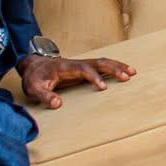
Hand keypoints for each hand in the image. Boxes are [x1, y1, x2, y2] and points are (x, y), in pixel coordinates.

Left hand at [19, 54, 136, 108]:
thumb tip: (58, 104)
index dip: (94, 77)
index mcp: (65, 67)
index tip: (103, 87)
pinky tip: (124, 71)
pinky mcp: (84, 68)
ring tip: (132, 72)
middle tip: (127, 76)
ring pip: (102, 62)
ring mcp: (81, 64)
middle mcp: (76, 63)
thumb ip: (44, 96)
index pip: (83, 70)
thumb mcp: (34, 89)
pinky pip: (101, 66)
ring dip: (117, 66)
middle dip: (113, 68)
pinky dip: (114, 67)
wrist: (33, 65)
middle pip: (98, 62)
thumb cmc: (34, 78)